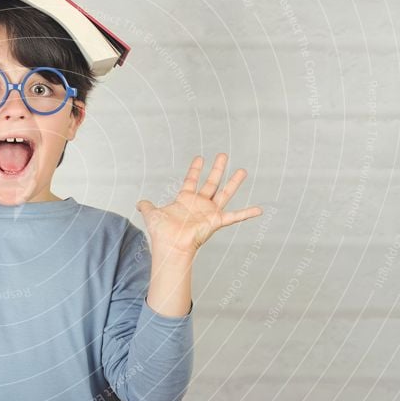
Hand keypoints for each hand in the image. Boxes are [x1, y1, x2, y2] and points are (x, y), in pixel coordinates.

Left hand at [136, 153, 262, 257]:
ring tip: (243, 171)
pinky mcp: (217, 221)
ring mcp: (209, 212)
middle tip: (223, 154)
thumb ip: (147, 207)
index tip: (200, 158)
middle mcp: (200, 204)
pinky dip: (247, 213)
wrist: (171, 245)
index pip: (191, 180)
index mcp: (185, 200)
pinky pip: (235, 216)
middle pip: (211, 182)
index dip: (195, 169)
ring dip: (234, 182)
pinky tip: (260, 210)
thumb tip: (139, 203)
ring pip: (224, 193)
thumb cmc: (162, 232)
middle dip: (217, 168)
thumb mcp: (152, 214)